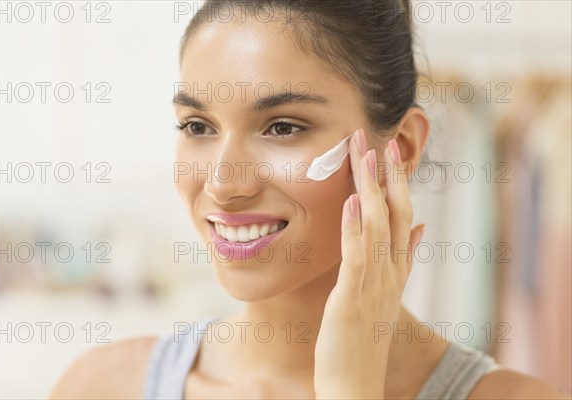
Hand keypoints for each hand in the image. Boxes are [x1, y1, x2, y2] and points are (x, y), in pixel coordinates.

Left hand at [313, 129, 424, 398]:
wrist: (355, 382)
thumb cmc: (364, 336)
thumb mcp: (386, 292)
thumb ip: (404, 258)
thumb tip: (420, 228)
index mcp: (396, 268)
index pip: (401, 216)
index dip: (396, 182)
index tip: (388, 151)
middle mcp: (390, 272)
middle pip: (394, 214)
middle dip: (385, 175)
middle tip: (375, 138)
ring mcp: (373, 284)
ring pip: (378, 227)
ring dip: (372, 188)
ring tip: (364, 155)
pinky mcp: (352, 298)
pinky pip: (356, 257)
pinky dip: (355, 226)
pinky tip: (352, 200)